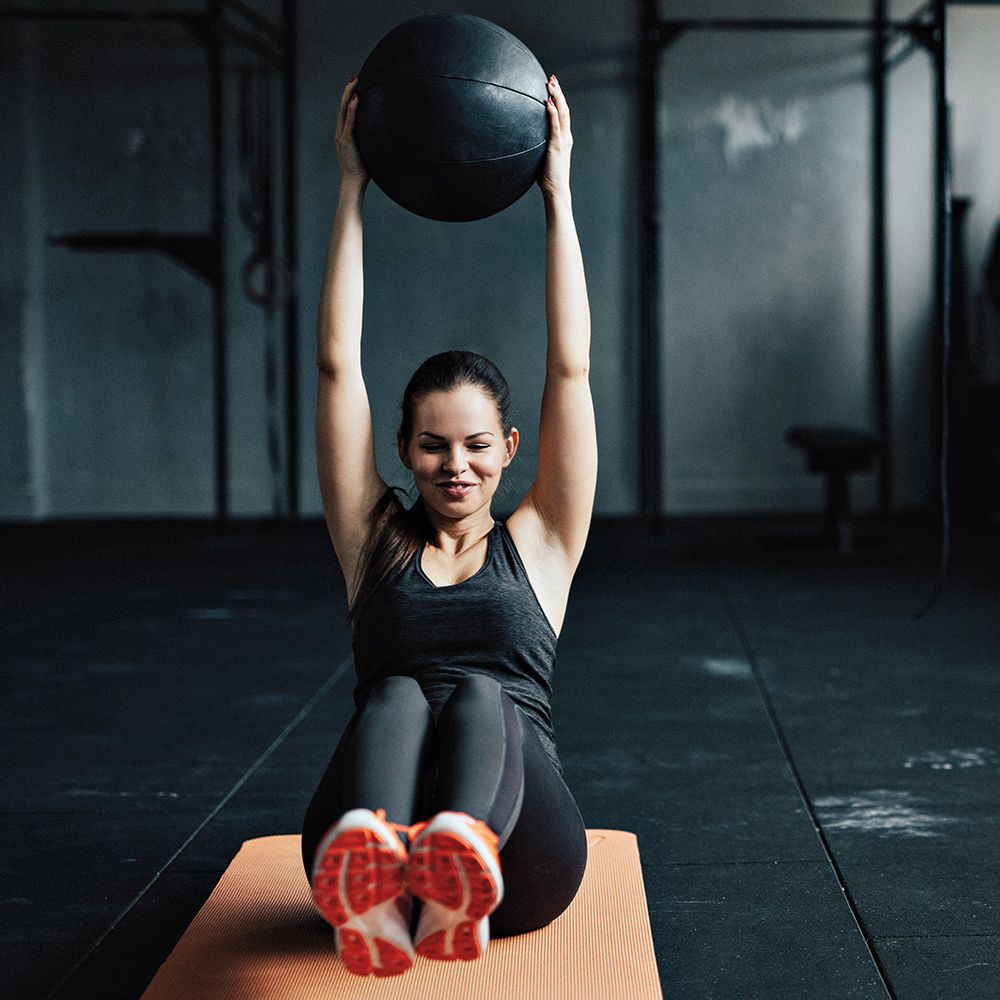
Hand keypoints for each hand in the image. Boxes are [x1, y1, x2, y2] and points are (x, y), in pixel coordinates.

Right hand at [335, 76, 368, 186]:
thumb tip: (383, 137)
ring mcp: (342, 136)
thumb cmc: (362, 172)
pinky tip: (357, 97)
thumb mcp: (366, 152)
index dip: (349, 96)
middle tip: (355, 76)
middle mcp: (340, 132)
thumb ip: (369, 142)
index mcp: (344, 134)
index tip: (355, 84)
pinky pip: (349, 121)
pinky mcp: (346, 141)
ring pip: (344, 110)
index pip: (345, 111)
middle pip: (343, 106)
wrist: (353, 184)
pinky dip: (353, 108)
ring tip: (355, 81)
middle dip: (349, 89)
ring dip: (349, 94)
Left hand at [538, 75, 572, 198]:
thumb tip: (526, 141)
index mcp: (563, 139)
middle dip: (559, 92)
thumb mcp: (543, 158)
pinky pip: (555, 125)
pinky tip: (548, 102)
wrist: (556, 190)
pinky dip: (552, 112)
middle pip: (564, 109)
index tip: (553, 87)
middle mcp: (566, 137)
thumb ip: (538, 146)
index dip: (559, 99)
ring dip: (557, 96)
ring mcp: (562, 141)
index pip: (562, 114)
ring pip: (562, 113)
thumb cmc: (548, 178)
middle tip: (552, 78)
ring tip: (550, 83)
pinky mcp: (557, 146)